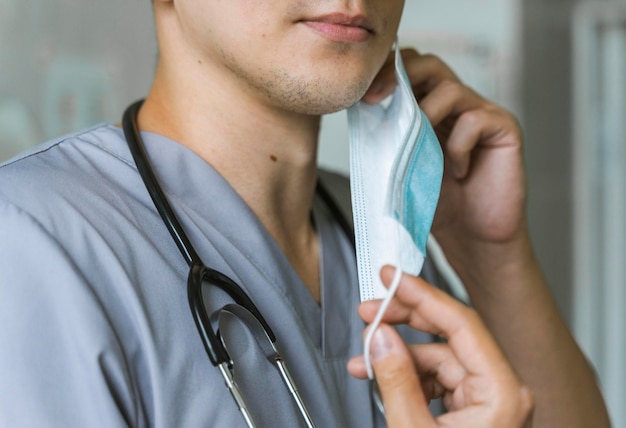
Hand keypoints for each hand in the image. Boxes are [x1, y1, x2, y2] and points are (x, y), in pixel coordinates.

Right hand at [347, 267, 533, 426]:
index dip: (422, 296)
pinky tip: (377, 374)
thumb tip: (381, 336)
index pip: (461, 323)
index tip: (392, 278)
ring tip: (363, 355)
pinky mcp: (469, 410)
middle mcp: (498, 390)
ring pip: (437, 357)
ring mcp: (485, 400)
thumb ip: (396, 379)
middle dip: (405, 321)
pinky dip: (405, 374)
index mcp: (500, 391)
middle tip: (370, 309)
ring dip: (397, 352)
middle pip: (449, 335)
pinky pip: (435, 379)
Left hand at [363, 49, 527, 273]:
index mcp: (431, 110)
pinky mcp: (505, 130)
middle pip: (430, 64)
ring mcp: (483, 114)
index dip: (386, 74)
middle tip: (377, 99)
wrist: (474, 240)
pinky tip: (457, 171)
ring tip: (419, 148)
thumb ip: (387, 139)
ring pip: (450, 89)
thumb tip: (355, 112)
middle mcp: (458, 105)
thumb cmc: (439, 206)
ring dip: (426, 115)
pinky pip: (475, 120)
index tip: (363, 96)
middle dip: (400, 77)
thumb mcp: (402, 169)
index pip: (411, 70)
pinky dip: (457, 145)